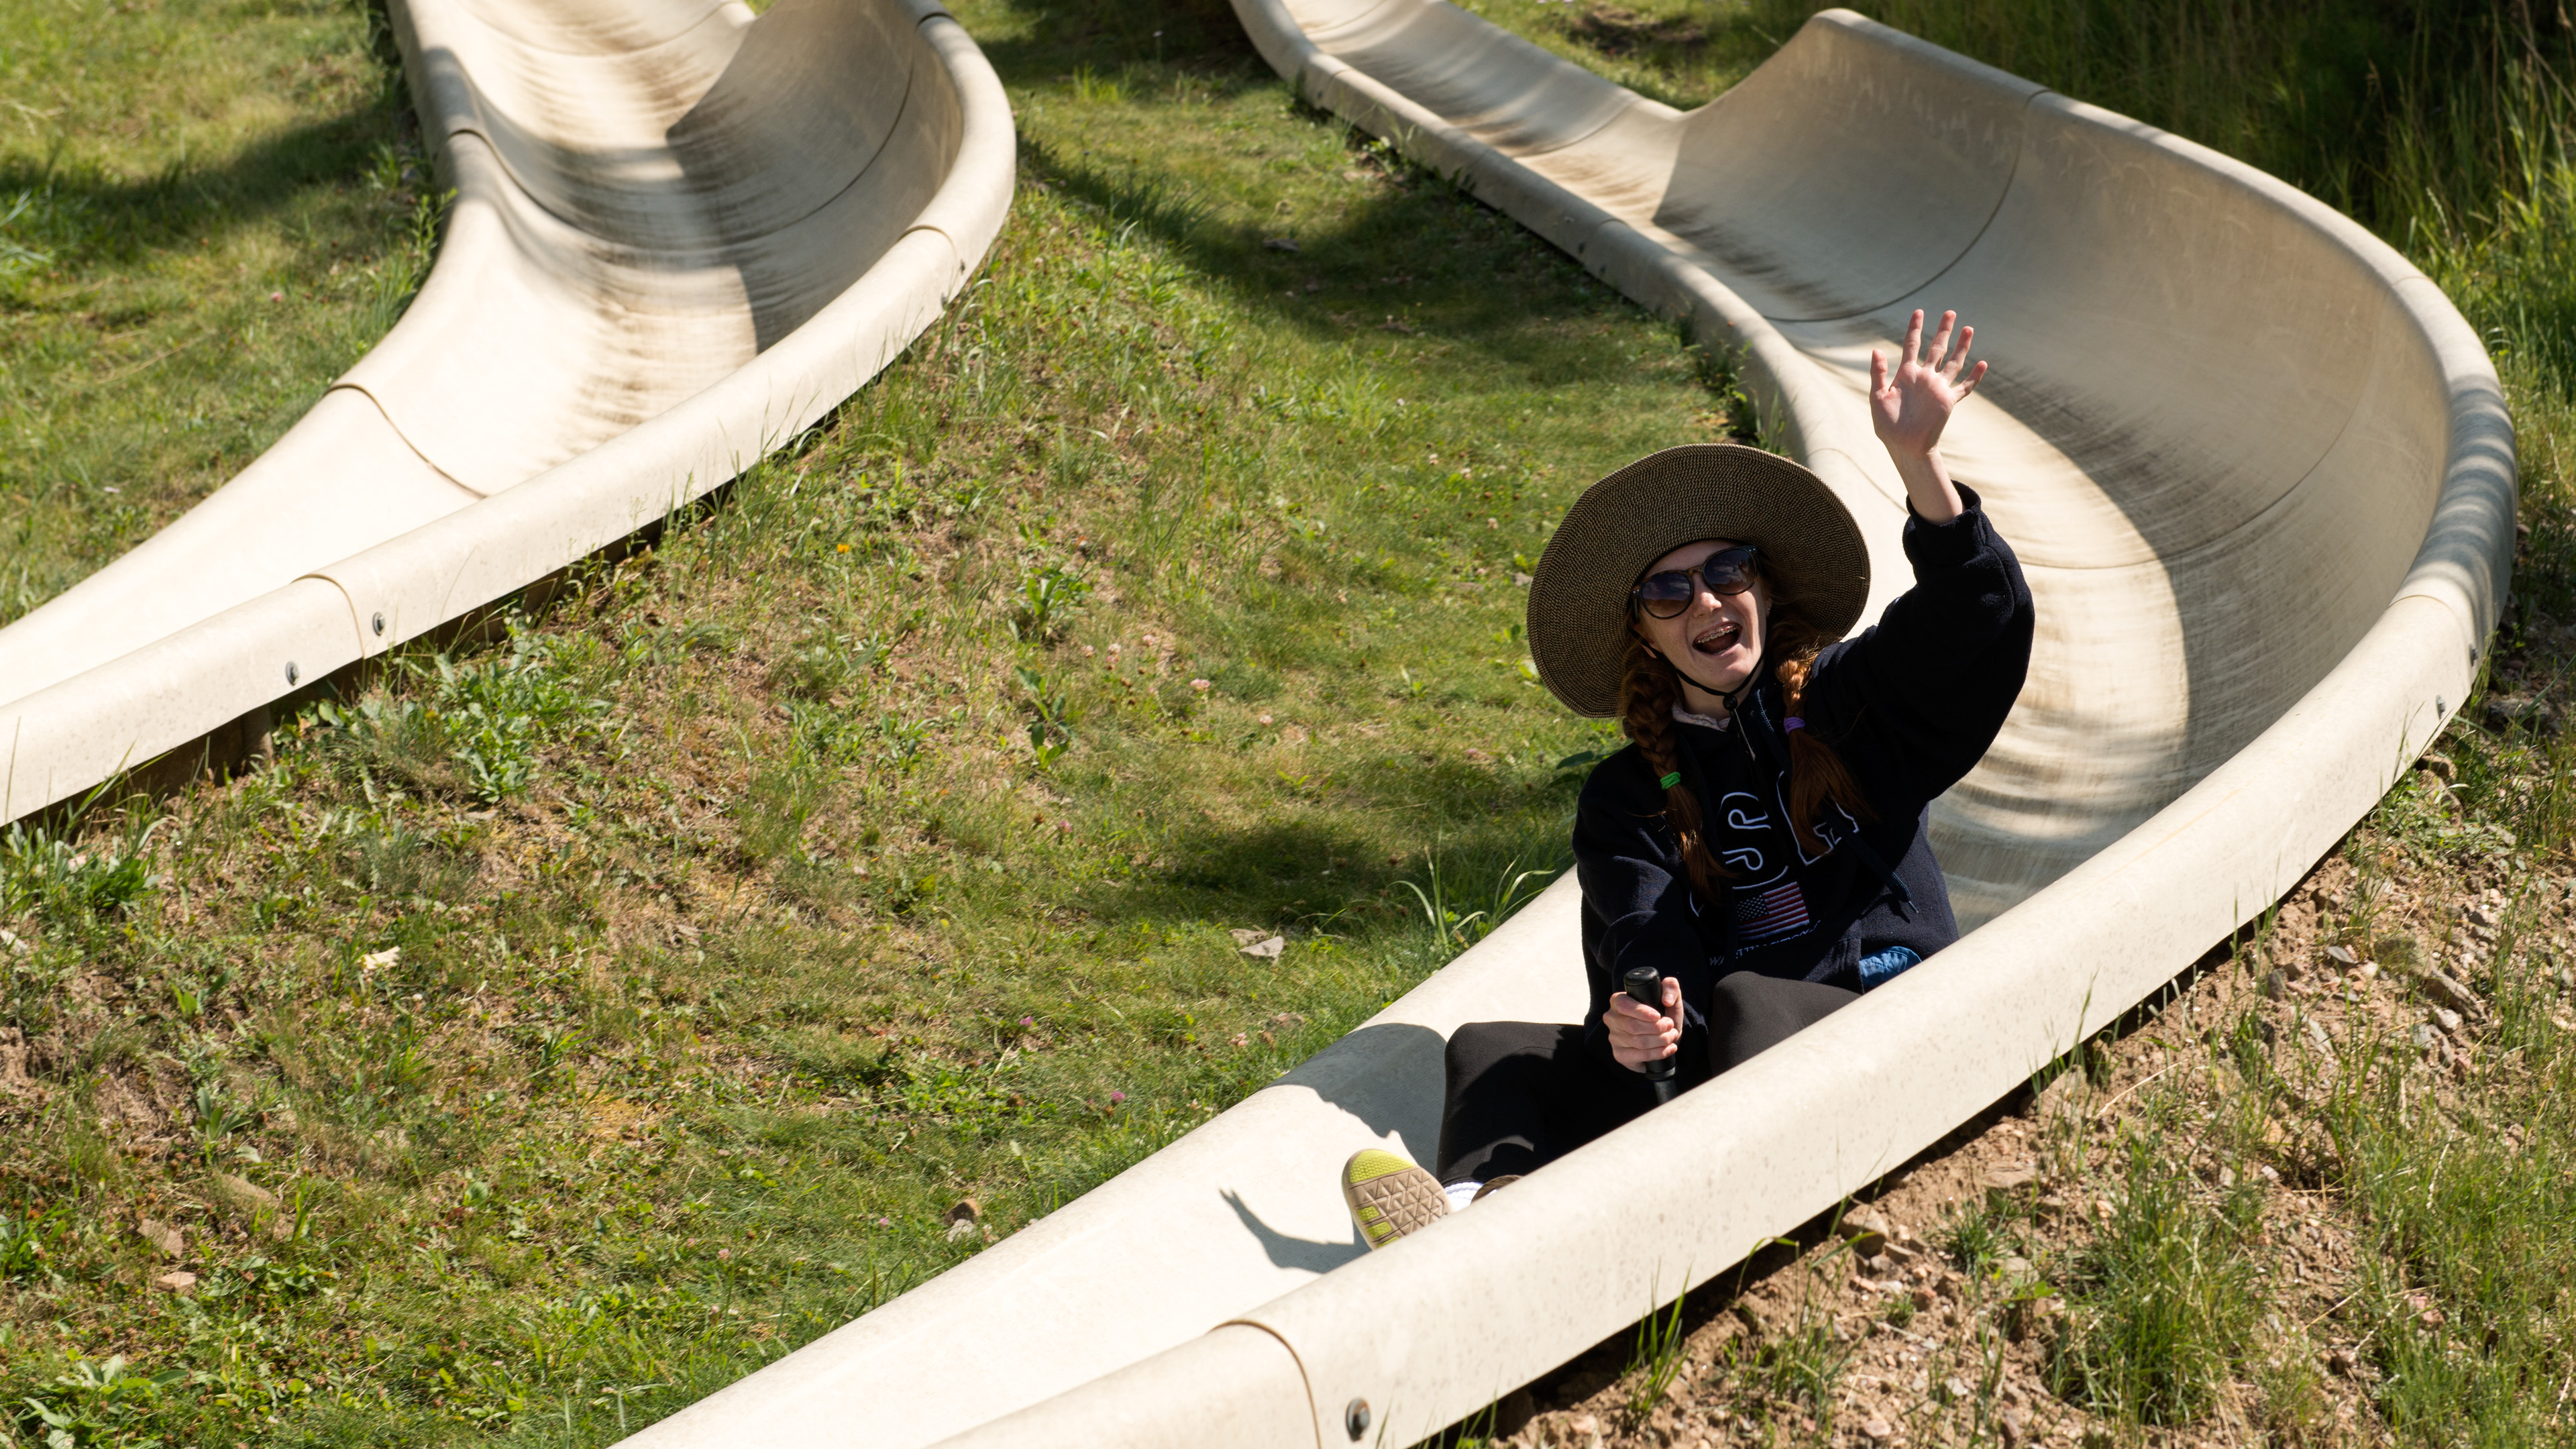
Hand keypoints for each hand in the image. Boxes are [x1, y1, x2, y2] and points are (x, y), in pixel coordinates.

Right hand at [1605, 975, 1681, 1071]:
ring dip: (1660, 1040)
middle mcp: (1611, 1018)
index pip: (1623, 1005)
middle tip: (1670, 1026)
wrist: (1663, 1037)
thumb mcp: (1669, 997)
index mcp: (1618, 1001)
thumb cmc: (1663, 1015)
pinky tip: (1668, 1049)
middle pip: (1632, 1026)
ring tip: (1671, 1036)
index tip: (1658, 1016)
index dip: (1641, 1012)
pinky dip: (1658, 1053)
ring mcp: (1614, 1038)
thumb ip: (1671, 987)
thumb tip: (1666, 1000)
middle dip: (1656, 1028)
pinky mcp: (1620, 1055)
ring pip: (1638, 1042)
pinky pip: (1640, 1056)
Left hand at [1868, 308, 1984, 523]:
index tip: (1918, 312)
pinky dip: (1974, 377)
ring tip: (1969, 328)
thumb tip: (1876, 350)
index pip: (1911, 345)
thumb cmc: (1887, 425)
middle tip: (1950, 312)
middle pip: (1936, 348)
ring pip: (1953, 362)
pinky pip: (1964, 387)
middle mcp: (1924, 378)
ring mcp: (1938, 388)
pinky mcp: (1948, 401)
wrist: (1904, 446)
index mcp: (1906, 374)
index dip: (1914, 328)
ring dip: (1961, 346)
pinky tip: (1982, 364)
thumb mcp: (1877, 397)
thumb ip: (1878, 374)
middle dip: (1943, 331)